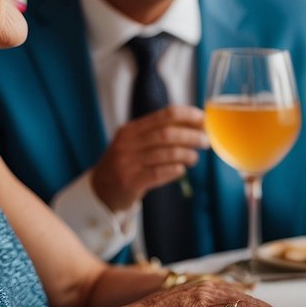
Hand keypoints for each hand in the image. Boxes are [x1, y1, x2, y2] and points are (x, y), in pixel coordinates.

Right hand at [90, 105, 206, 212]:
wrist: (99, 191)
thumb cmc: (126, 165)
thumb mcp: (134, 144)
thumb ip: (158, 134)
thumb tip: (196, 125)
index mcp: (130, 129)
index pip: (165, 115)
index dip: (188, 116)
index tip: (204, 120)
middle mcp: (127, 144)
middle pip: (167, 134)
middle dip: (190, 136)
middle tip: (205, 141)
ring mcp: (127, 163)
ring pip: (165, 154)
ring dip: (186, 154)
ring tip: (194, 158)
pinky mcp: (130, 182)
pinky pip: (158, 173)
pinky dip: (174, 170)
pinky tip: (182, 170)